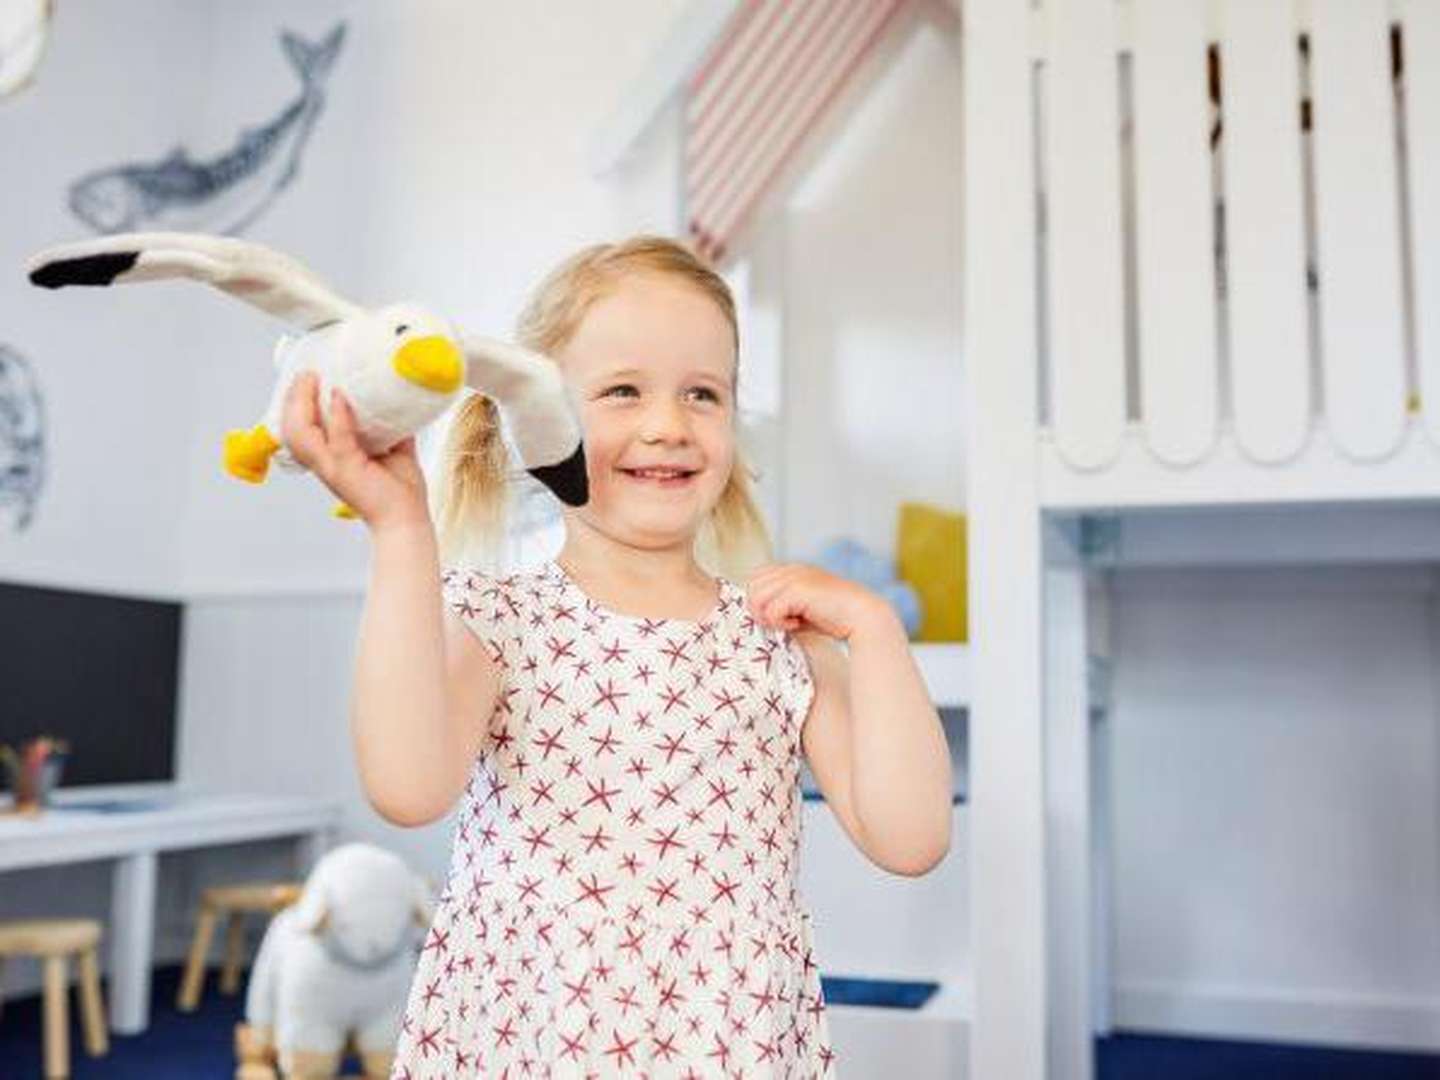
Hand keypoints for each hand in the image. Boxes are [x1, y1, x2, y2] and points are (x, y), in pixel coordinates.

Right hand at [281, 372, 429, 529]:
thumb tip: (396, 398)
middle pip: (291, 426)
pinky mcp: (348, 470)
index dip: (295, 403)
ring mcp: (332, 467)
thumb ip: (388, 425)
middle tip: (307, 373)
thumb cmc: (398, 490)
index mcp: (328, 456)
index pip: (299, 427)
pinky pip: (337, 439)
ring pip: (302, 432)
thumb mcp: (391, 447)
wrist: (408, 518)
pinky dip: (337, 416)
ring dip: (304, 402)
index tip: (306, 378)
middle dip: (294, 397)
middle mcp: (323, 462)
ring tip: (313, 379)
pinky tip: (339, 397)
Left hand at [744, 563, 895, 641]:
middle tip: (780, 622)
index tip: (777, 617)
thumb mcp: (802, 608)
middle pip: (751, 586)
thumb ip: (781, 606)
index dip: (759, 600)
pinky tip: (797, 624)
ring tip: (788, 624)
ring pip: (756, 596)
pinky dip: (779, 622)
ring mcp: (795, 577)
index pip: (756, 578)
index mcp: (793, 570)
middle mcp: (791, 570)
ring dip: (768, 616)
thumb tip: (758, 615)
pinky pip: (771, 609)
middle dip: (759, 609)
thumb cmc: (834, 617)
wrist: (863, 617)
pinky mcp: (799, 590)